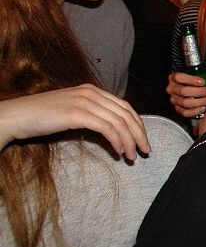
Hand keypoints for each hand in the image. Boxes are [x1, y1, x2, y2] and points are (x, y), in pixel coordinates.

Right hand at [0, 85, 149, 159]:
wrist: (17, 116)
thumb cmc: (42, 117)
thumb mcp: (71, 111)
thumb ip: (91, 114)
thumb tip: (112, 130)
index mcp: (91, 90)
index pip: (125, 106)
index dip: (138, 124)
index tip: (143, 140)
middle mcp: (91, 92)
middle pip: (127, 114)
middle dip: (140, 134)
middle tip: (146, 150)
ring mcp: (84, 101)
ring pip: (119, 122)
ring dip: (130, 141)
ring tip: (133, 156)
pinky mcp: (77, 113)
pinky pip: (107, 128)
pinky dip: (118, 141)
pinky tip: (120, 152)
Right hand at [167, 71, 205, 118]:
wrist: (192, 93)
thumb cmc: (195, 83)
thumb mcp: (203, 77)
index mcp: (175, 78)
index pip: (178, 77)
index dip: (190, 79)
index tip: (202, 81)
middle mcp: (173, 89)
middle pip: (183, 90)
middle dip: (199, 91)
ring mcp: (174, 99)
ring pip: (185, 102)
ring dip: (199, 101)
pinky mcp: (178, 109)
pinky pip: (185, 112)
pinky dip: (195, 111)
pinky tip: (203, 108)